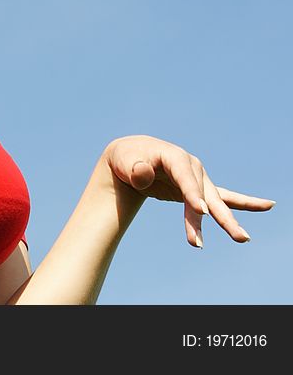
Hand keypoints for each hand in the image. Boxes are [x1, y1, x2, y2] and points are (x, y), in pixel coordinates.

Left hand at [102, 135, 274, 247]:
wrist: (131, 158)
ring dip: (227, 220)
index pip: (184, 176)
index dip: (191, 192)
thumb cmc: (127, 159)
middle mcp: (191, 167)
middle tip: (237, 236)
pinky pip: (224, 197)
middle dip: (219, 215)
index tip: (200, 211)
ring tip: (243, 238)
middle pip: (205, 192)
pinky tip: (267, 205)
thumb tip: (143, 174)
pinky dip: (243, 203)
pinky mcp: (199, 189)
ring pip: (214, 201)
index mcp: (173, 156)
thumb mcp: (126, 161)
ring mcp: (198, 178)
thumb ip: (134, 169)